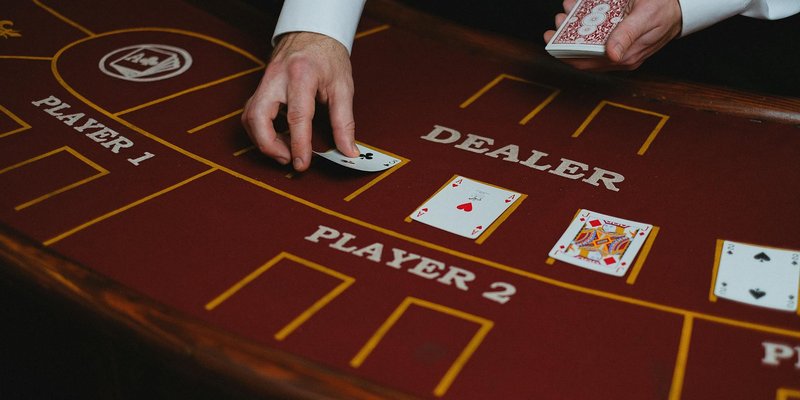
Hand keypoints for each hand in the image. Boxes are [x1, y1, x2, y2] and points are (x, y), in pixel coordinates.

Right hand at [242, 32, 358, 170]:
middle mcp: (277, 78)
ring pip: (249, 117)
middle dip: (269, 145)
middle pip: (258, 117)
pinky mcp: (260, 87)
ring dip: (263, 140)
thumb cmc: (328, 56)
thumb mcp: (343, 87)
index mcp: (301, 75)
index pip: (297, 116)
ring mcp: (264, 81)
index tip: (302, 164)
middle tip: (289, 159)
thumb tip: (348, 151)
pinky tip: (280, 137)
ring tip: (286, 151)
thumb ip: (344, 122)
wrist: (312, 32)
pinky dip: (262, 131)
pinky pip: (252, 113)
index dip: (298, 144)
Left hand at [543, 0, 681, 70]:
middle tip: (558, 20)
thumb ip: (628, 35)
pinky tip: (579, 6)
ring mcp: (617, 45)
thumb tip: (612, 55)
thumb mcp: (645, 18)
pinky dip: (586, 19)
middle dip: (566, 37)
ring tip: (566, 10)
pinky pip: (597, 31)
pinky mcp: (618, 35)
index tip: (551, 40)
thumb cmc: (664, 10)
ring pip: (587, 40)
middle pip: (583, 51)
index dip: (565, 54)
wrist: (680, 5)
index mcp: (624, 58)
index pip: (586, 63)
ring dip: (574, 25)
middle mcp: (618, 55)